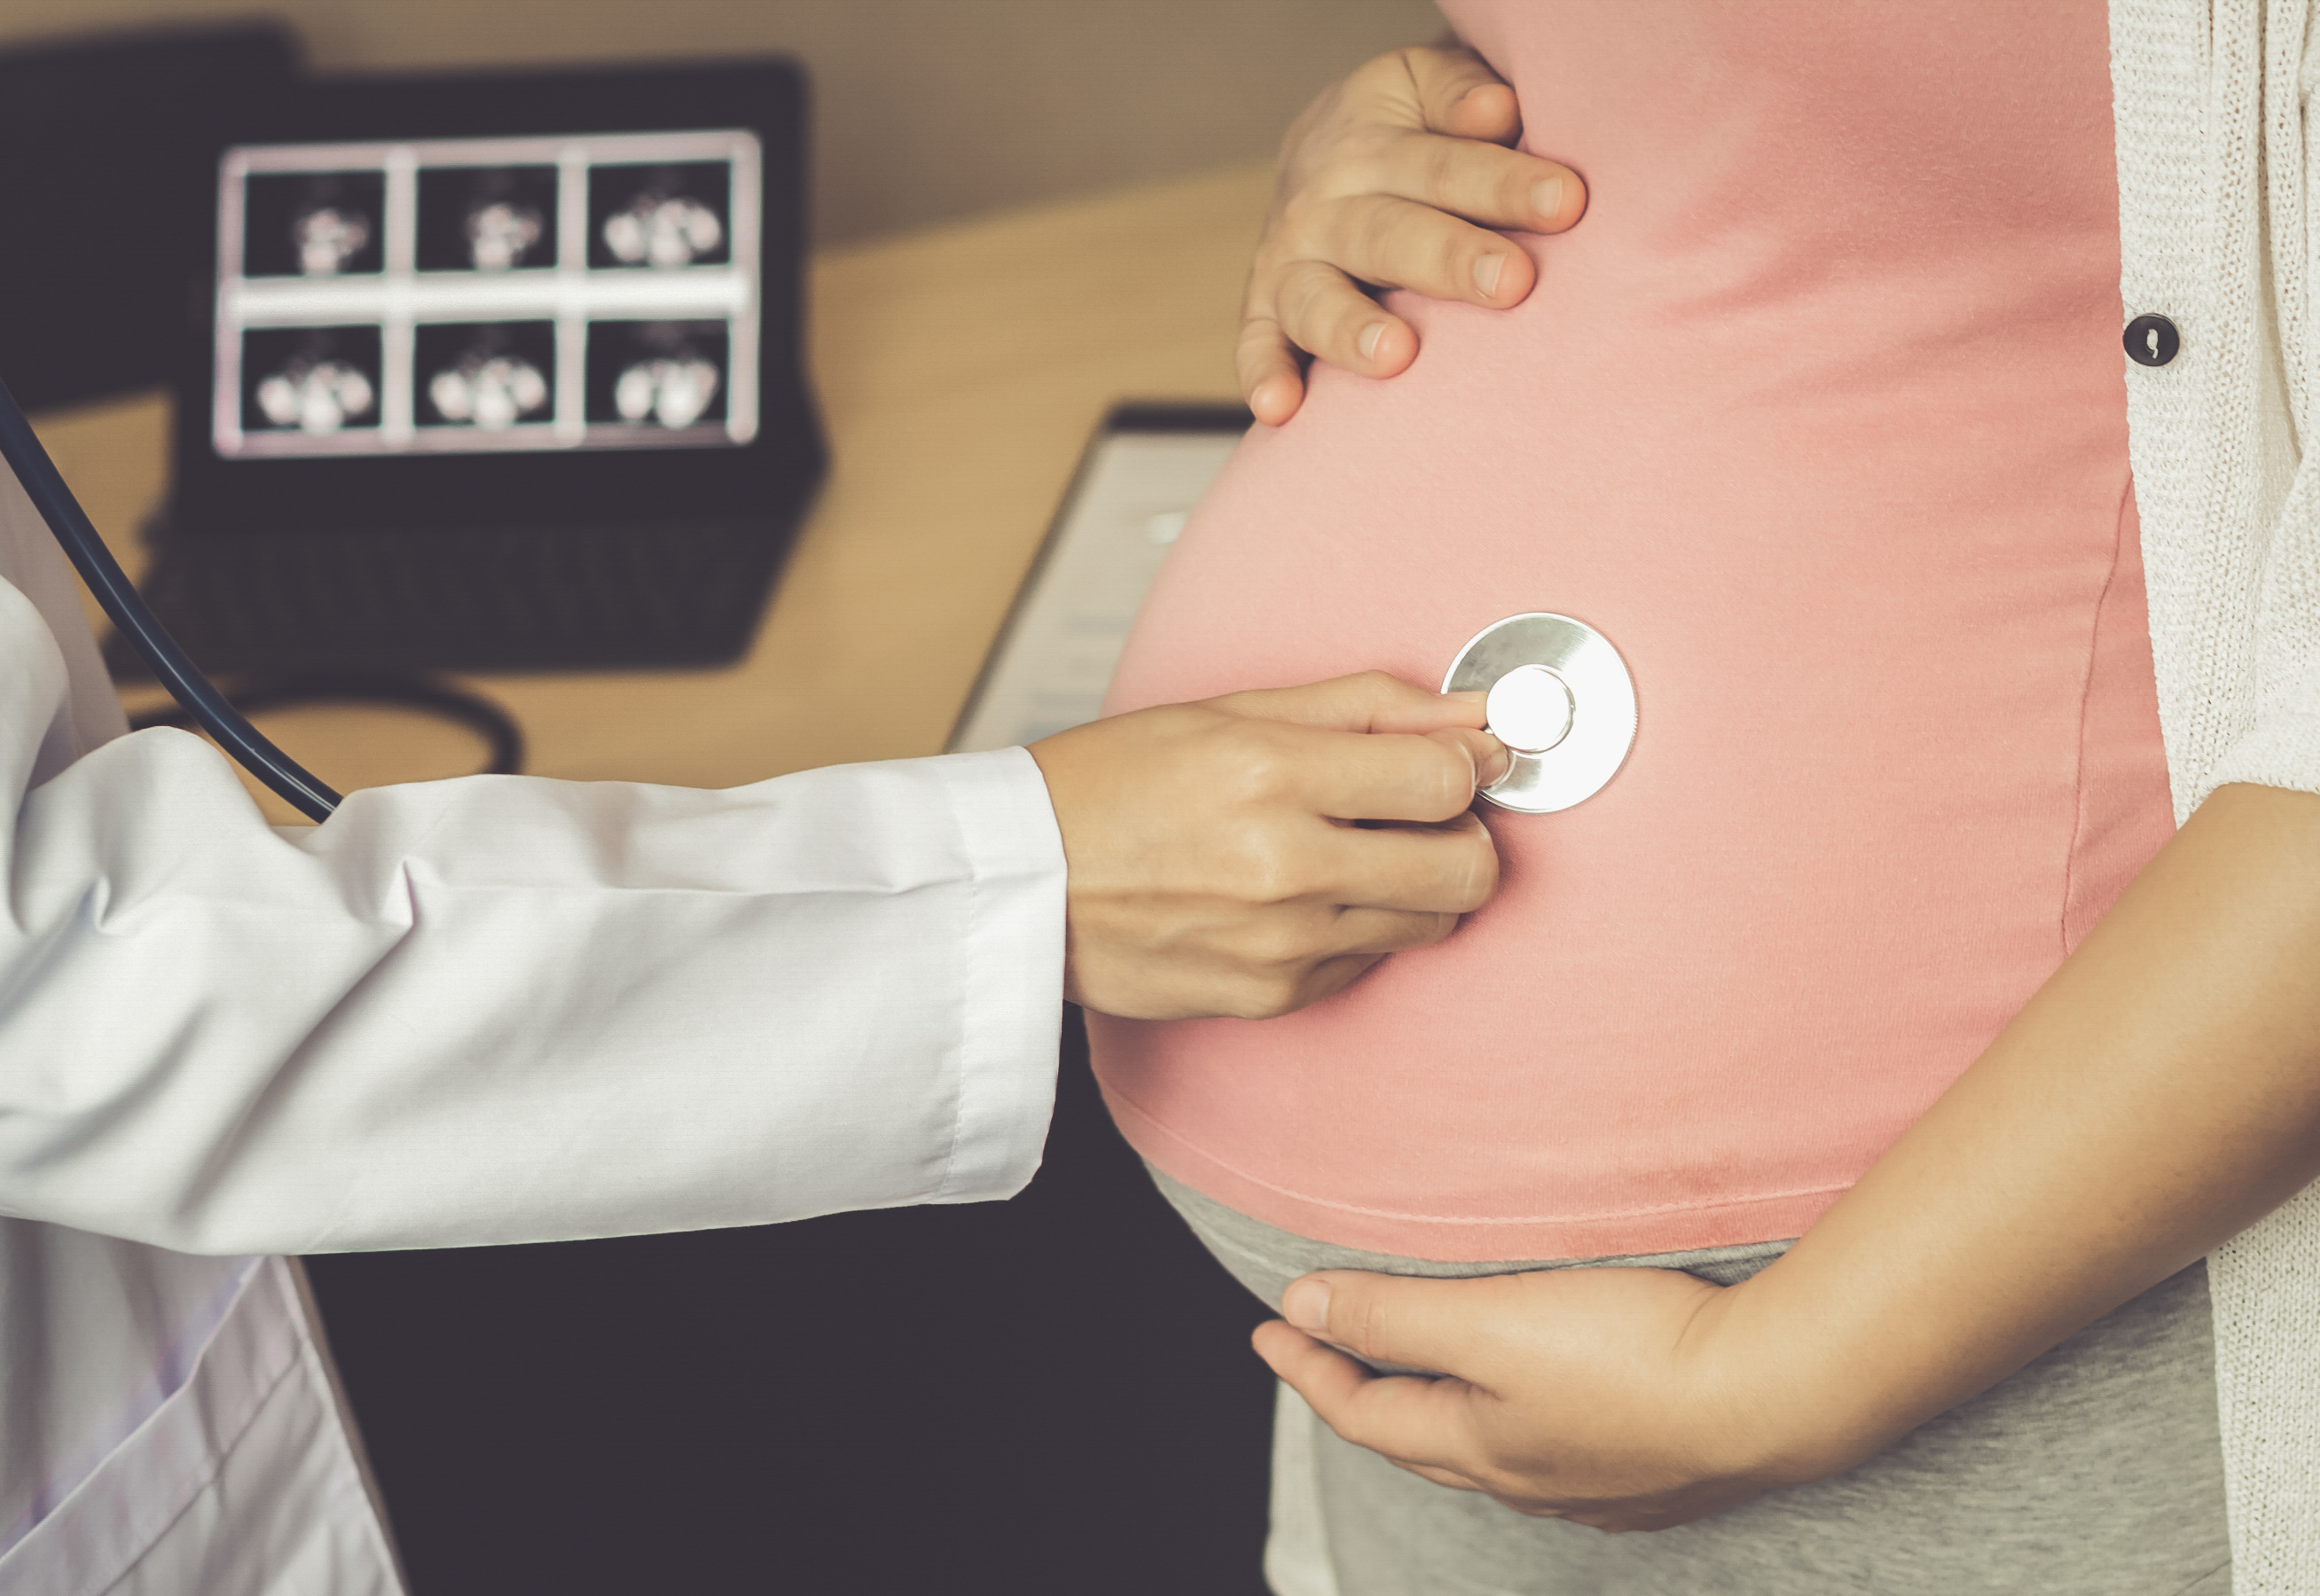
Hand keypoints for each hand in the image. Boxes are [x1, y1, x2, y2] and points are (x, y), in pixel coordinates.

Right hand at [1030, 672, 1506, 1020]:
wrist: (1017, 883)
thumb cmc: (1111, 784)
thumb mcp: (1230, 711)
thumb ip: (1365, 707)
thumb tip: (1476, 713)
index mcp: (1272, 772)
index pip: (1447, 780)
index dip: (1463, 766)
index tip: (1450, 761)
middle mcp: (1284, 866)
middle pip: (1467, 869)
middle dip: (1464, 836)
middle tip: (1422, 815)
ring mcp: (1280, 944)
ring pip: (1430, 924)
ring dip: (1416, 887)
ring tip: (1352, 853)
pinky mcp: (1270, 998)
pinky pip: (1368, 964)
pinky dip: (1356, 930)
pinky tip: (1299, 898)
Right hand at [1242, 43, 1584, 425]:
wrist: (1318, 149)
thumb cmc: (1410, 129)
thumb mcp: (1429, 85)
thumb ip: (1463, 95)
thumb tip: (1499, 110)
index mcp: (1371, 140)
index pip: (1443, 164)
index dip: (1503, 183)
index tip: (1567, 202)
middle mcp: (1322, 203)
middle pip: (1387, 234)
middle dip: (1448, 259)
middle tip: (1512, 283)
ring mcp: (1288, 263)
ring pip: (1317, 297)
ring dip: (1352, 327)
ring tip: (1397, 355)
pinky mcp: (1264, 311)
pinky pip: (1256, 345)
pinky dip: (1264, 375)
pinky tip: (1279, 409)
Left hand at [1254, 1264, 1857, 1532]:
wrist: (1775, 1394)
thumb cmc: (1632, 1353)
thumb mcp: (1490, 1319)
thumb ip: (1395, 1313)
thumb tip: (1300, 1308)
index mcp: (1479, 1448)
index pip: (1365, 1411)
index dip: (1310, 1365)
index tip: (1268, 1325)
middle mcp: (1530, 1482)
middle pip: (1420, 1442)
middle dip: (1364, 1394)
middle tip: (1325, 1354)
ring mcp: (1598, 1488)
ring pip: (1489, 1455)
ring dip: (1440, 1414)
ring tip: (1422, 1379)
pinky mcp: (1659, 1473)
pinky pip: (1555, 1460)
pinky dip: (1516, 1429)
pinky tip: (1538, 1417)